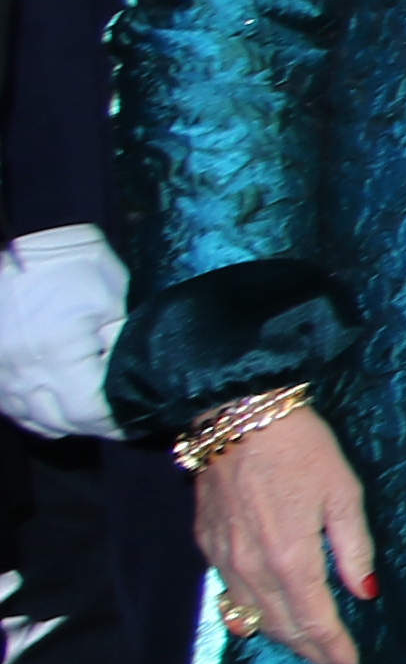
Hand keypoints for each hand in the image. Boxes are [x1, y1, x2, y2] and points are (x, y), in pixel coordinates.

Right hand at [0, 224, 125, 440]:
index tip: (136, 420)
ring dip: (61, 422)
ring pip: (30, 418)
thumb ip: (118, 347)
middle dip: (92, 425)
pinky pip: (8, 404)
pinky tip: (52, 406)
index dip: (115, 421)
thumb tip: (126, 379)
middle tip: (119, 421)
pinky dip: (32, 411)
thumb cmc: (74, 263)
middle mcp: (21, 371)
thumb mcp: (112, 303)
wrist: (26, 238)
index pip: (89, 411)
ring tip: (89, 416)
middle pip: (59, 421)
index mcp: (57, 356)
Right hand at [194, 405, 368, 663]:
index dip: (333, 646)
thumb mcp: (344, 493)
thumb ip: (354, 548)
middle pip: (280, 626)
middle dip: (308, 648)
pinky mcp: (206, 544)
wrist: (238, 416)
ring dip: (279, 635)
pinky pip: (228, 593)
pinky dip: (249, 612)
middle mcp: (251, 567)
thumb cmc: (301, 448)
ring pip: (251, 615)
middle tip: (332, 662)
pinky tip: (262, 616)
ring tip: (305, 645)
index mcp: (290, 558)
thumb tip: (365, 592)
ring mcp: (223, 557)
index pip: (314, 619)